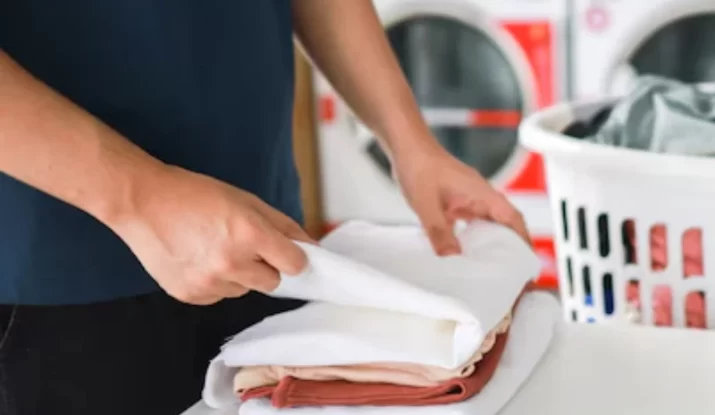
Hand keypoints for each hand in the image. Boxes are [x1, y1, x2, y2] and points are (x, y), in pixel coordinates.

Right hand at [106, 166, 313, 304]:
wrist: (143, 202)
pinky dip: (216, 282)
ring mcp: (209, 283)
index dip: (293, 257)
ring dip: (239, 275)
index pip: (294, 264)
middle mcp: (231, 263)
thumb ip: (282, 226)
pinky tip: (198, 259)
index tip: (287, 252)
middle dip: (265, 266)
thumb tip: (310, 247)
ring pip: (245, 290)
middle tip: (243, 245)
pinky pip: (219, 295)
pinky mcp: (191, 295)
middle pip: (273, 282)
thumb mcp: (246, 201)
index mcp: (249, 234)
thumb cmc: (195, 195)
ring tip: (213, 248)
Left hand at [394, 141, 529, 255]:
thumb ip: (439, 231)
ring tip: (488, 268)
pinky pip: (470, 223)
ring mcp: (468, 199)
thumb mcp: (427, 204)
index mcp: (482, 194)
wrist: (407, 147)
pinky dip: (470, 238)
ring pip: (487, 225)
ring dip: (490, 243)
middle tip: (509, 271)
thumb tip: (451, 256)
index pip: (512, 218)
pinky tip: (462, 252)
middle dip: (509, 247)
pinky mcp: (456, 201)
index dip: (523, 240)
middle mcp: (479, 196)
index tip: (527, 260)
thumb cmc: (420, 166)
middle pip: (504, 224)